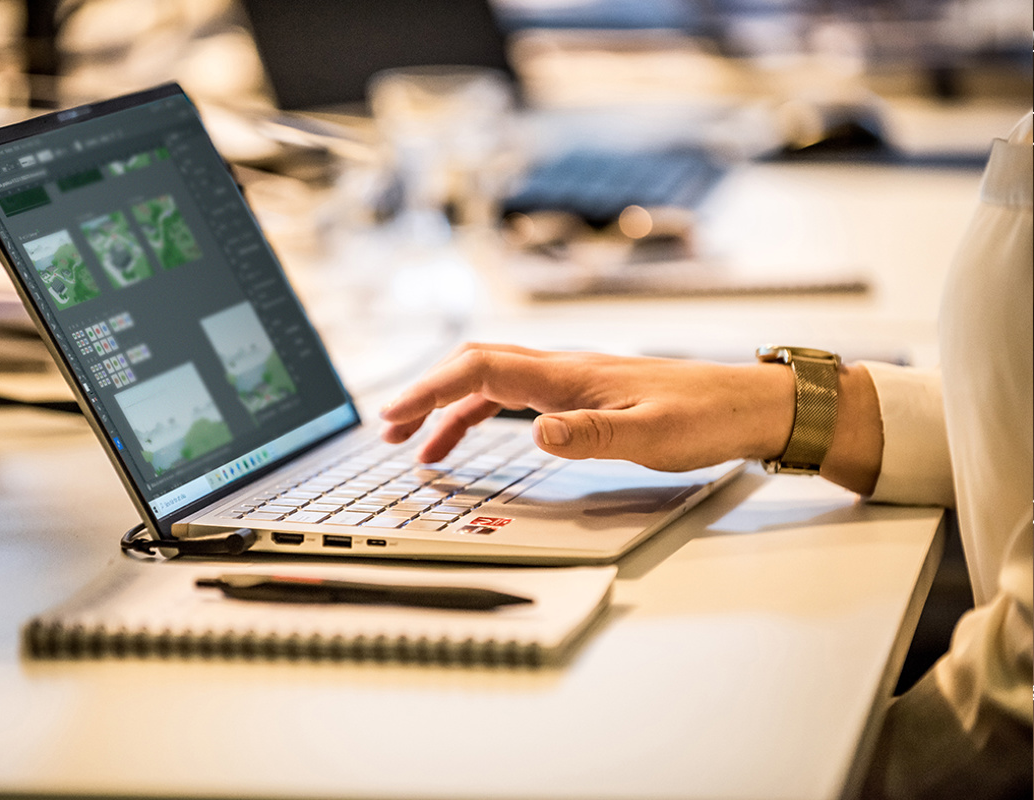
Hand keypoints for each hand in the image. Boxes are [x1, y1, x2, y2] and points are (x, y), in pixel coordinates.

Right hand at [378, 342, 795, 470]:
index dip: (431, 391)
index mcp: (569, 375)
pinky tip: (475, 439)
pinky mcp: (582, 394)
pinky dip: (481, 415)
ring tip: (418, 447)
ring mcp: (571, 380)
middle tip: (389, 431)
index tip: (393, 417)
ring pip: (490, 384)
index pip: (480, 371)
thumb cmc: (706, 417)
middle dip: (425, 396)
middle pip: (473, 369)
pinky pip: (514, 398)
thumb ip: (592, 434)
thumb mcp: (652, 434)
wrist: (748, 405)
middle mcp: (563, 370)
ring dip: (448, 410)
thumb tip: (535, 432)